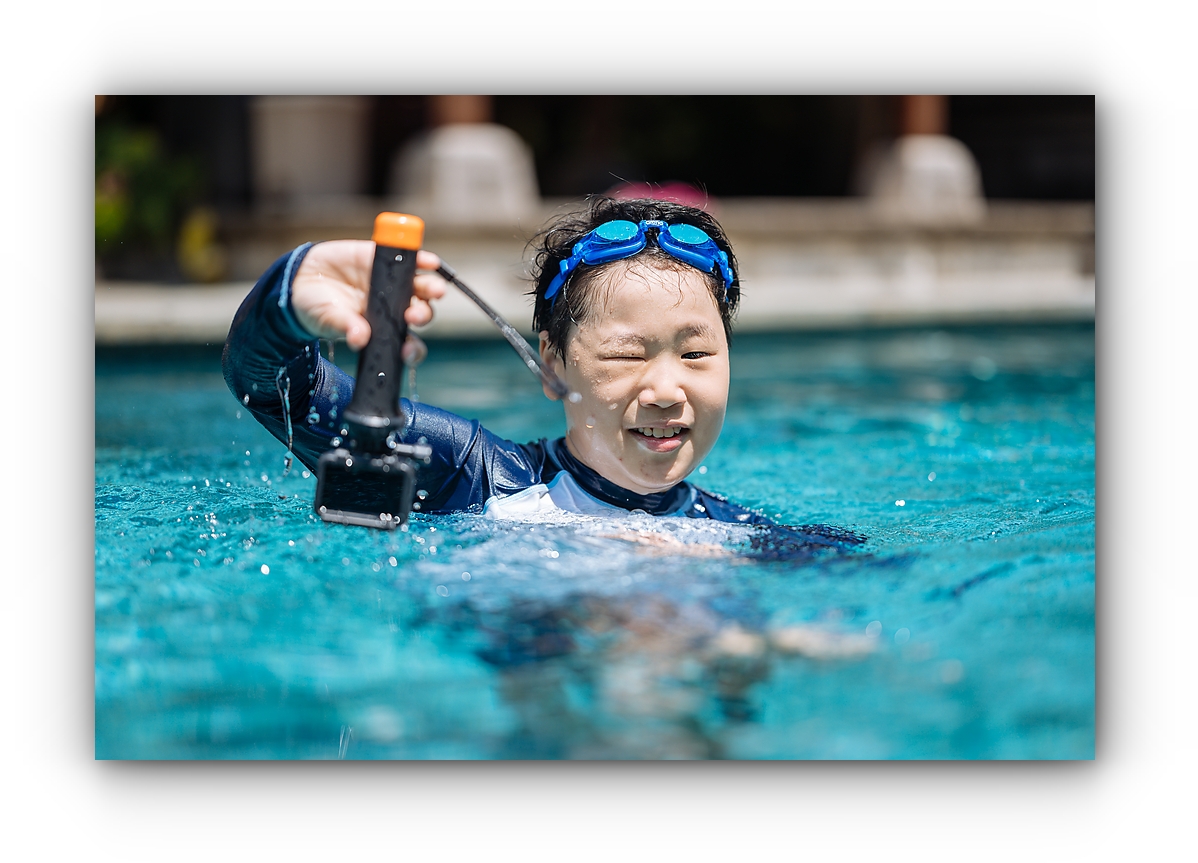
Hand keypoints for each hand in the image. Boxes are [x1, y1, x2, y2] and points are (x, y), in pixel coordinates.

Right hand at [289, 240, 447, 350]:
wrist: (302, 279)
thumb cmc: (320, 308)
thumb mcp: (329, 319)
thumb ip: (346, 326)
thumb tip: (359, 338)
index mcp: (385, 329)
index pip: (408, 343)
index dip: (412, 350)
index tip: (407, 352)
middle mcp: (395, 308)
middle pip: (420, 313)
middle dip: (422, 316)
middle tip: (413, 316)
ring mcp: (393, 283)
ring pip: (422, 287)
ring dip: (431, 288)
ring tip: (434, 290)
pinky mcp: (385, 260)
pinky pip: (410, 260)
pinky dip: (423, 260)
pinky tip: (428, 261)